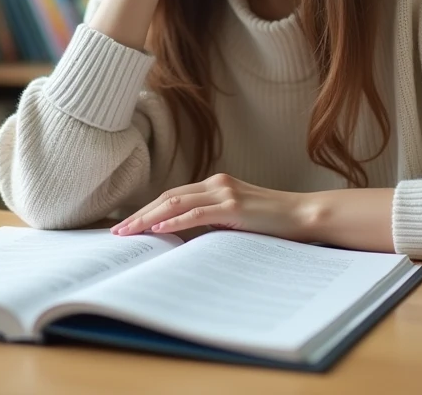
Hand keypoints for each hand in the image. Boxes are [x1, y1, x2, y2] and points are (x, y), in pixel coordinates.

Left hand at [111, 174, 313, 241]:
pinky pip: (197, 214)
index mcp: (216, 185)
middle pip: (168, 197)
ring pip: (176, 203)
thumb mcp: (237, 219)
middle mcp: (217, 183)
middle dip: (139, 214)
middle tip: (117, 232)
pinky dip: (175, 221)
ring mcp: (225, 193)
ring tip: (129, 232)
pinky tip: (158, 229)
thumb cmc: (273, 221)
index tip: (128, 225)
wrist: (304, 214)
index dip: (147, 209)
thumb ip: (212, 222)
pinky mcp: (234, 206)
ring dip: (148, 218)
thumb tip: (181, 238)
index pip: (173, 196)